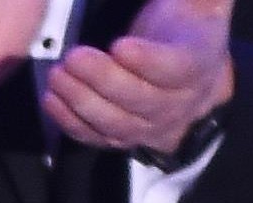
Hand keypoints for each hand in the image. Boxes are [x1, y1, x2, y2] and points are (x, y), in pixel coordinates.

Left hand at [44, 0, 235, 156]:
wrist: (189, 79)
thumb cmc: (183, 34)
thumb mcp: (201, 7)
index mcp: (198, 65)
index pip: (175, 68)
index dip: (147, 61)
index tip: (120, 45)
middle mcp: (176, 103)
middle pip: (139, 98)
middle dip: (102, 78)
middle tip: (74, 57)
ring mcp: (149, 126)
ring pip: (115, 122)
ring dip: (81, 100)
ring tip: (58, 75)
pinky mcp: (122, 139)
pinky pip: (95, 137)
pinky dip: (70, 121)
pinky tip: (52, 99)